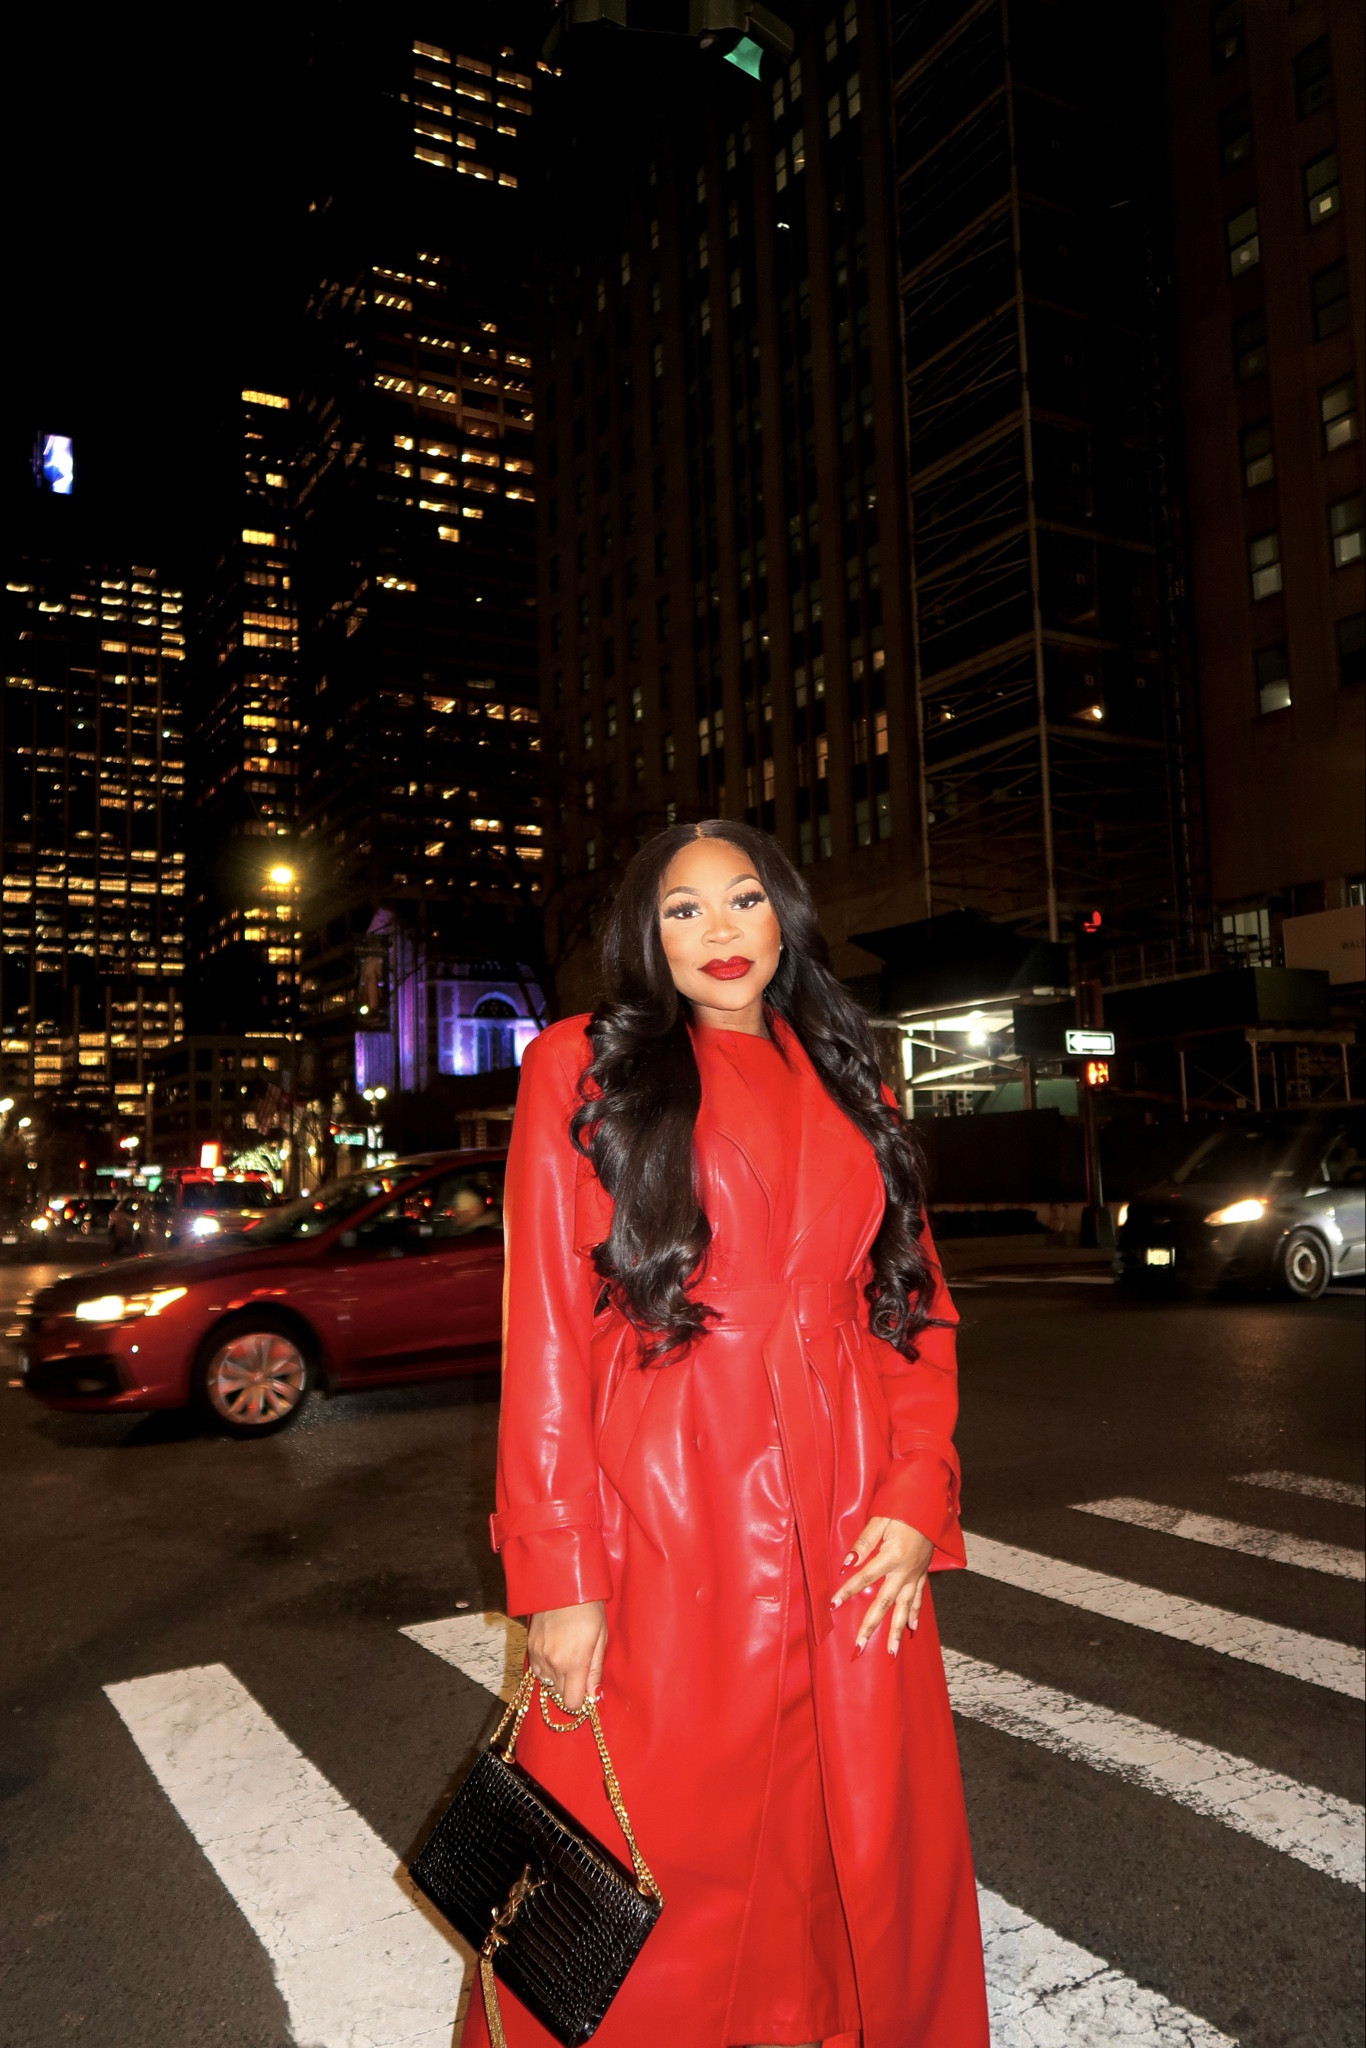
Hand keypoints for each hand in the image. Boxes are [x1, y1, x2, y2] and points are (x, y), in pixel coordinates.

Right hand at [526, 1600, 606, 1711]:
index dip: (580, 1700)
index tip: (585, 1690)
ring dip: (557, 1678)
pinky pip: (536, 1669)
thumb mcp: (600, 1638)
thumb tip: (593, 1696)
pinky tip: (555, 1653)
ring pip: (547, 1683)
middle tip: (579, 1671)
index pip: (571, 1702)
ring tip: (567, 1659)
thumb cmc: (589, 1609)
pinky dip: (546, 1668)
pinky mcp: (529, 1646)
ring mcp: (538, 1654)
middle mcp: (552, 1662)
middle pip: (558, 1694)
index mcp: (573, 1662)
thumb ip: (595, 1670)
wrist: (563, 1584)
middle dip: (569, 1688)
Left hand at [830, 1516, 934, 1656]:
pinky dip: (915, 1615)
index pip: (864, 1578)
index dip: (848, 1591)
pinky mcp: (922, 1574)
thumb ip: (863, 1542)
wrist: (930, 1503)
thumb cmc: (902, 1507)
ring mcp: (915, 1574)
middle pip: (885, 1603)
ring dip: (896, 1631)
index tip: (833, 1605)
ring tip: (890, 1652)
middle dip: (871, 1626)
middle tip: (860, 1646)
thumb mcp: (880, 1519)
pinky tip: (912, 1629)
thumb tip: (847, 1563)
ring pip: (904, 1608)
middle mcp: (905, 1570)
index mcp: (892, 1556)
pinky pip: (919, 1598)